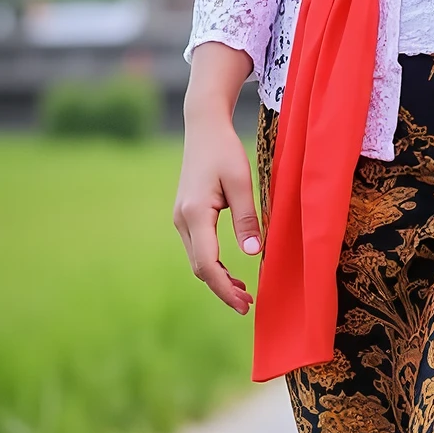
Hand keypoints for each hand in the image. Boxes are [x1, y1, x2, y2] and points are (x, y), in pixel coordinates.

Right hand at [174, 44, 259, 313]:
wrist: (203, 127)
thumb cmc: (224, 150)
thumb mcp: (241, 182)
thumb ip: (246, 218)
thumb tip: (253, 253)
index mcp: (194, 214)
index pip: (207, 263)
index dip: (224, 288)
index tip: (244, 303)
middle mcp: (181, 220)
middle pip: (200, 267)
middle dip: (222, 289)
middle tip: (248, 305)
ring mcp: (180, 219)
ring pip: (197, 260)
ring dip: (218, 279)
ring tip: (244, 293)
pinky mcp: (186, 216)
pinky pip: (198, 249)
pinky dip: (213, 265)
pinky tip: (231, 272)